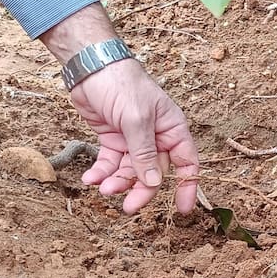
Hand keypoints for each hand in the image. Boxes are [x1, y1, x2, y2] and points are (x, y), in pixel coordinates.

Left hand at [70, 58, 199, 213]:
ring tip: (103, 188)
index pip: (186, 162)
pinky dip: (101, 173)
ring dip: (117, 182)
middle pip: (154, 172)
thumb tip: (153, 182)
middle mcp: (155, 137)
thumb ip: (144, 152)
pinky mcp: (112, 139)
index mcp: (172, 128)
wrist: (91, 67)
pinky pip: (110, 163)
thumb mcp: (136, 119)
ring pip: (129, 171)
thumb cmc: (123, 84)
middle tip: (128, 207)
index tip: (182, 210)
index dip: (186, 186)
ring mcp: (133, 139)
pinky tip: (90, 178)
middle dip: (141, 190)